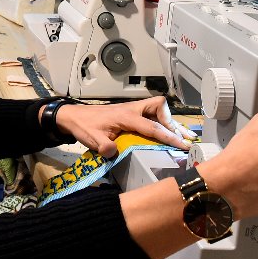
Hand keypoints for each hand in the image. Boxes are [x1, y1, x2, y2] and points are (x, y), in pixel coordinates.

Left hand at [54, 97, 196, 157]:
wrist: (74, 116)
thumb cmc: (84, 126)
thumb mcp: (91, 139)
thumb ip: (103, 146)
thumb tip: (113, 152)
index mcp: (126, 116)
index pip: (152, 127)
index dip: (169, 137)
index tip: (183, 145)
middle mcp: (132, 109)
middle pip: (159, 106)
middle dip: (172, 121)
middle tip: (183, 138)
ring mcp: (131, 109)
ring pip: (156, 108)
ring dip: (168, 121)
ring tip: (181, 136)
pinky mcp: (130, 112)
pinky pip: (150, 113)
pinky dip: (160, 121)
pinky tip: (164, 132)